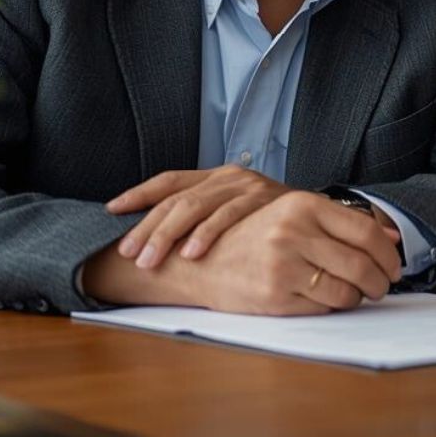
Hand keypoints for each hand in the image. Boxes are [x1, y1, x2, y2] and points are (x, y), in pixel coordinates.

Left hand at [107, 166, 291, 268]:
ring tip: (149, 260)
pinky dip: (207, 233)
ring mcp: (247, 186)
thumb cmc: (273, 224)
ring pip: (196, 205)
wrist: (323, 217)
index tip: (111, 209)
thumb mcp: (236, 216)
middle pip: (177, 197)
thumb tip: (155, 241)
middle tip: (129, 253)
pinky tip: (192, 252)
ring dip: (169, 234)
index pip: (169, 180)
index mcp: (216, 176)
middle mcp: (229, 176)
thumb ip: (205, 219)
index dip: (139, 193)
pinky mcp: (264, 198)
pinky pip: (229, 215)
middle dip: (148, 227)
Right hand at [181, 190, 404, 314]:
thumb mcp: (293, 215)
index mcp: (302, 206)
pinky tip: (327, 299)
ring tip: (356, 294)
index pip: (365, 231)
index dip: (388, 254)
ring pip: (346, 291)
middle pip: (362, 265)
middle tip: (382, 287)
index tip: (395, 266)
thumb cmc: (252, 236)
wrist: (196, 260)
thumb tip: (393, 237)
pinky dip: (332, 307)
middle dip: (380, 282)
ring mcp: (282, 266)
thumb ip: (341, 223)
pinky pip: (322, 308)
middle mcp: (293, 233)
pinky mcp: (273, 297)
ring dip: (359, 297)